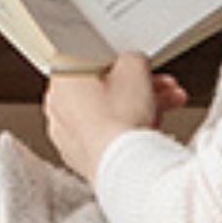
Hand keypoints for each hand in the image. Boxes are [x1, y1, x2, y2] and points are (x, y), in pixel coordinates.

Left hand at [45, 49, 188, 182]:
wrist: (123, 163)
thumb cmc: (119, 119)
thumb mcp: (135, 66)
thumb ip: (132, 58)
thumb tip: (133, 63)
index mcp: (60, 80)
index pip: (90, 64)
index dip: (119, 64)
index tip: (136, 69)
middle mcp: (57, 108)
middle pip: (101, 91)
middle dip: (136, 87)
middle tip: (156, 88)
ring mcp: (67, 136)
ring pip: (107, 114)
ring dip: (138, 108)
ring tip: (164, 107)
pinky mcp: (82, 157)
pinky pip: (106, 136)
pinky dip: (125, 132)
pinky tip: (149, 129)